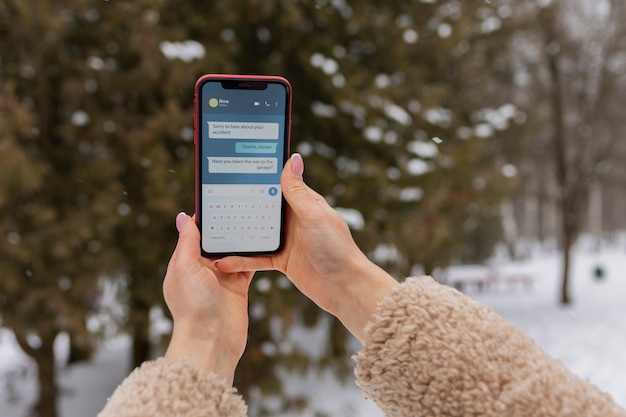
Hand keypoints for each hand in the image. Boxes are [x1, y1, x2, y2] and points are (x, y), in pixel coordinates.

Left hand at [163, 212, 252, 384]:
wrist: (212, 341)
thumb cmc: (194, 307)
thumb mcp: (186, 268)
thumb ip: (187, 242)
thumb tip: (184, 217)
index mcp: (185, 263)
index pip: (194, 234)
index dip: (204, 218)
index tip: (216, 198)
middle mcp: (202, 270)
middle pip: (215, 241)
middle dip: (225, 226)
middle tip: (240, 203)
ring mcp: (221, 279)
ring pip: (233, 251)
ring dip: (241, 239)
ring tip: (253, 217)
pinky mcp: (237, 287)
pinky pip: (247, 265)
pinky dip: (254, 255)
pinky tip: (262, 241)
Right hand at [215, 154, 397, 341]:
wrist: (344, 286)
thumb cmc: (336, 248)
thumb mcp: (314, 215)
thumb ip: (298, 190)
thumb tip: (293, 157)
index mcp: (303, 202)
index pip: (277, 183)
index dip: (258, 175)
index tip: (235, 167)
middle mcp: (293, 219)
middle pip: (261, 207)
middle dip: (240, 203)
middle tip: (213, 197)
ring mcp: (286, 239)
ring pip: (255, 232)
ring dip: (236, 232)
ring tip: (212, 230)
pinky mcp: (281, 260)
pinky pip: (256, 257)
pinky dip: (241, 259)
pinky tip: (223, 261)